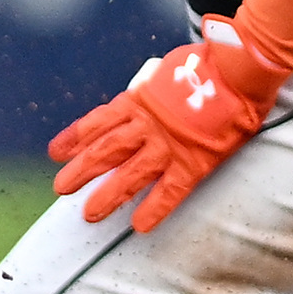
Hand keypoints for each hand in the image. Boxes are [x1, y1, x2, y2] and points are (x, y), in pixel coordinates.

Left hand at [48, 25, 276, 231]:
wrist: (237, 70)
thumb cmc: (205, 66)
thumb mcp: (164, 73)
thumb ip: (148, 89)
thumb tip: (140, 94)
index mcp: (137, 100)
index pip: (97, 121)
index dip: (74, 137)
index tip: (55, 152)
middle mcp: (145, 125)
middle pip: (106, 150)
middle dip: (82, 170)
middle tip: (61, 188)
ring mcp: (167, 145)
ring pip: (130, 174)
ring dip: (109, 195)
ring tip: (90, 214)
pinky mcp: (194, 162)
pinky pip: (170, 191)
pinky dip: (155, 208)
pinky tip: (139, 226)